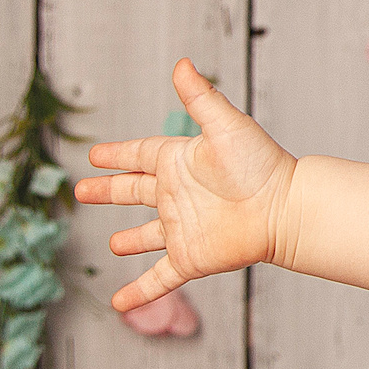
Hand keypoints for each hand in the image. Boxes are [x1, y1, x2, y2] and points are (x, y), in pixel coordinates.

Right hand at [73, 59, 297, 312]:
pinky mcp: (189, 258)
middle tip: (83, 191)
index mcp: (180, 162)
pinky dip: (138, 292)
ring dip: (130, 241)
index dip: (117, 155)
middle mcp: (178, 195)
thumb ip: (200, 98)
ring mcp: (182, 228)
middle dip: (109, 192)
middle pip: (134, 193)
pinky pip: (157, 279)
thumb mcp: (225, 126)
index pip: (139, 155)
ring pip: (147, 236)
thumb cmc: (261, 165)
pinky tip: (119, 305)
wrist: (285, 209)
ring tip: (113, 244)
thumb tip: (182, 63)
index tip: (95, 155)